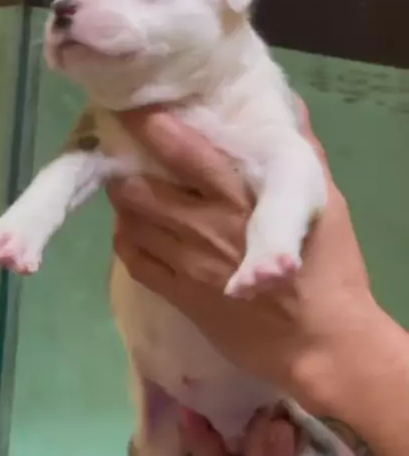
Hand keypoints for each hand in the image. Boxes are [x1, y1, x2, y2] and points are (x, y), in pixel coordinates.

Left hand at [108, 100, 378, 412]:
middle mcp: (203, 227)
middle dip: (124, 170)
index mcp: (239, 199)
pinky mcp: (180, 297)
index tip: (134, 111)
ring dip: (124, 207)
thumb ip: (307, 156)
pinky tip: (132, 233)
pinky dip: (127, 243)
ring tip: (126, 193)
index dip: (151, 128)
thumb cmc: (332, 273)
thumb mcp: (329, 207)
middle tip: (123, 157)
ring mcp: (187, 265)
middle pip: (139, 190)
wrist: (321, 345)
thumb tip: (292, 111)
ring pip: (131, 225)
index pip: (183, 153)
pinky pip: (136, 263)